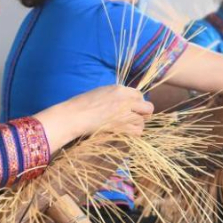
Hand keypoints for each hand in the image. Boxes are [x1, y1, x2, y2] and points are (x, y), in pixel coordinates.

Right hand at [34, 85, 153, 151]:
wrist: (74, 115)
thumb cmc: (82, 104)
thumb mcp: (101, 92)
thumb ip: (116, 95)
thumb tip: (125, 101)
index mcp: (119, 89)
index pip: (140, 94)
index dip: (137, 102)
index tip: (131, 108)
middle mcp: (125, 100)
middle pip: (148, 107)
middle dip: (143, 113)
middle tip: (134, 118)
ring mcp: (125, 114)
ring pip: (143, 121)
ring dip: (137, 124)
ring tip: (127, 126)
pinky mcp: (121, 127)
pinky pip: (138, 131)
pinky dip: (134, 133)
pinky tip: (125, 132)